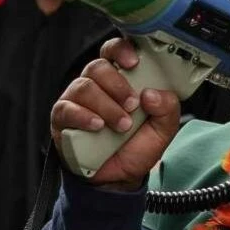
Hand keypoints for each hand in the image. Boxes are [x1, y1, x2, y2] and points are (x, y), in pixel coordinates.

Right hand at [51, 38, 180, 189]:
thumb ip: (168, 108)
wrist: (118, 179)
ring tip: (121, 126)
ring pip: (84, 87)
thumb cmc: (136, 147)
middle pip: (97, 67)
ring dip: (106, 105)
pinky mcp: (62, 118)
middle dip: (117, 85)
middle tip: (132, 106)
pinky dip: (84, 116)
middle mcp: (95, 85)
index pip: (113, 51)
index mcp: (119, 79)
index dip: (121, 50)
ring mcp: (76, 100)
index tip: (134, 62)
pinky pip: (67, 108)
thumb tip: (152, 94)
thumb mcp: (163, 129)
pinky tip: (97, 126)